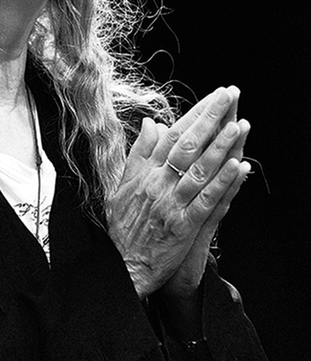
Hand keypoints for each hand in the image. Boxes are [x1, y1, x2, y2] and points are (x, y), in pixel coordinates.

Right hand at [106, 87, 250, 299]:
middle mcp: (158, 184)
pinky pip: (207, 200)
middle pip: (187, 145)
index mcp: (145, 172)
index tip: (211, 98)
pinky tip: (239, 167)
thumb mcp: (121, 185)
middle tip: (228, 96)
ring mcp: (172, 204)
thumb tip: (150, 123)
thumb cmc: (123, 226)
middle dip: (210, 118)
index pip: (171, 136)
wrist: (123, 265)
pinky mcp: (184, 225)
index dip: (193, 114)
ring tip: (238, 125)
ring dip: (220, 146)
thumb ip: (138, 154)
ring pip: (199, 170)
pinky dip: (224, 183)